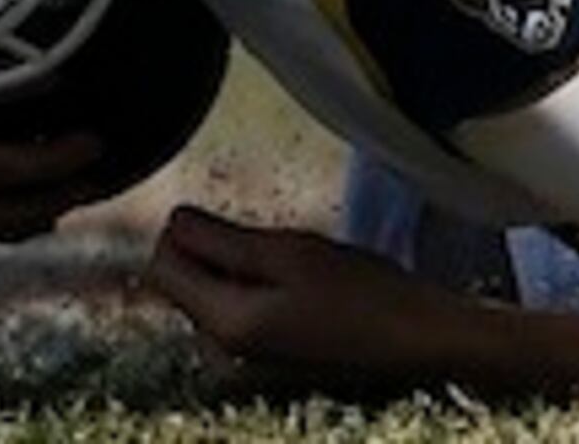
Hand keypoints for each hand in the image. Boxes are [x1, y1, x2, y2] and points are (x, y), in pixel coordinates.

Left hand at [147, 205, 463, 386]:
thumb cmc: (362, 292)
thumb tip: (171, 222)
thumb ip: (222, 240)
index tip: (235, 220)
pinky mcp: (265, 357)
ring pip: (212, 292)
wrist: (417, 340)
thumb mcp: (290, 252)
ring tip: (298, 269)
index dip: (187, 231)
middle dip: (216, 252)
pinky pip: (238, 309)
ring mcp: (243, 357)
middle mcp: (222, 350)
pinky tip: (305, 289)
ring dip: (241, 269)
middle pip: (184, 280)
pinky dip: (259, 289)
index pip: (161, 266)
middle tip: (279, 247)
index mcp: (223, 324)